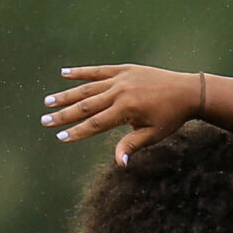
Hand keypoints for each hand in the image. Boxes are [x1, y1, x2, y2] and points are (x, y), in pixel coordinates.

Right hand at [42, 65, 205, 162]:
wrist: (188, 91)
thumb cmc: (172, 117)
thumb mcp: (153, 134)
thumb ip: (132, 145)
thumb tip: (119, 164)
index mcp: (127, 110)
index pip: (96, 124)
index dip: (77, 131)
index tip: (60, 137)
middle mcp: (120, 92)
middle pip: (86, 106)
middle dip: (64, 115)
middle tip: (44, 121)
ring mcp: (121, 78)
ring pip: (88, 88)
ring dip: (67, 95)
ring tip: (48, 101)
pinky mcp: (124, 69)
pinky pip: (98, 70)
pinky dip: (81, 72)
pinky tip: (64, 74)